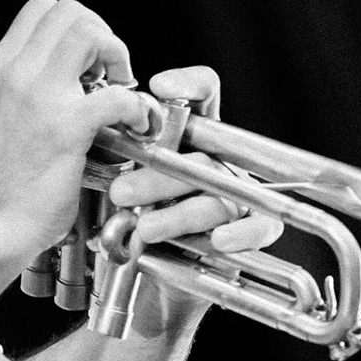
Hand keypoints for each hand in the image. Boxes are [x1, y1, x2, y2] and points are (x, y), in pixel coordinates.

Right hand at [0, 0, 153, 261]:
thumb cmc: (2, 180)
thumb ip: (25, 84)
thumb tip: (60, 68)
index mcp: (0, 67)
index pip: (42, 7)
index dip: (76, 23)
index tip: (88, 56)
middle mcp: (16, 73)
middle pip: (71, 11)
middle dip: (101, 34)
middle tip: (109, 71)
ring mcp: (41, 98)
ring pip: (91, 34)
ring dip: (117, 56)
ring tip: (119, 89)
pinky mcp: (67, 127)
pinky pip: (117, 95)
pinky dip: (137, 108)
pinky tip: (134, 125)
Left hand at [106, 66, 282, 254]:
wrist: (150, 276)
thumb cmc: (135, 220)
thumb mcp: (119, 183)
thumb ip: (117, 155)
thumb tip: (100, 128)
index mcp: (191, 137)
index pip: (202, 95)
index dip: (188, 84)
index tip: (159, 87)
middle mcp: (219, 158)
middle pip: (200, 156)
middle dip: (158, 177)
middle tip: (120, 192)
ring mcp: (240, 191)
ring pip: (220, 196)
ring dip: (181, 214)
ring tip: (145, 228)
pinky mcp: (254, 227)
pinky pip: (260, 225)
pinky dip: (241, 233)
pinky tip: (218, 240)